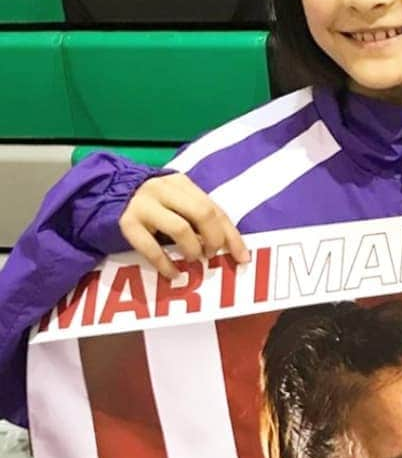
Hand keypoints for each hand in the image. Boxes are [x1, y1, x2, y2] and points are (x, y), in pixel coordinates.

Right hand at [118, 173, 248, 278]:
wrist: (102, 196)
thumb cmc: (150, 206)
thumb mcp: (175, 203)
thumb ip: (196, 216)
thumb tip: (225, 245)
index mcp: (181, 183)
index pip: (215, 208)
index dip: (231, 235)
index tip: (242, 257)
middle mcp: (164, 190)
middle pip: (202, 213)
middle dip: (214, 238)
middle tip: (212, 254)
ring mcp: (144, 205)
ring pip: (180, 228)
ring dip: (193, 249)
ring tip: (194, 260)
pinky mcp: (127, 223)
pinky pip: (151, 247)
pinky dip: (166, 264)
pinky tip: (174, 274)